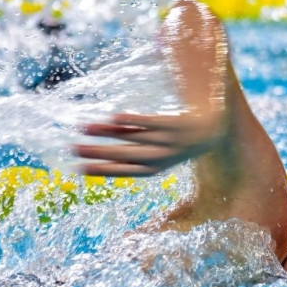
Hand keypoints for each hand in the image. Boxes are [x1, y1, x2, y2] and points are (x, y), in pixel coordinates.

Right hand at [74, 110, 225, 176]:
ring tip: (85, 128)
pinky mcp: (175, 124)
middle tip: (73, 148)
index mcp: (155, 168)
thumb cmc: (177, 144)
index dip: (102, 170)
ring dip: (108, 134)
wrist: (212, 131)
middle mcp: (160, 157)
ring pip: (134, 138)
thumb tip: (101, 150)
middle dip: (99, 152)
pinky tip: (114, 116)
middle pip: (125, 155)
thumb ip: (132, 149)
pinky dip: (133, 121)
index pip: (124, 170)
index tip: (79, 168)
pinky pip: (151, 122)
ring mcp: (168, 141)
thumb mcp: (157, 153)